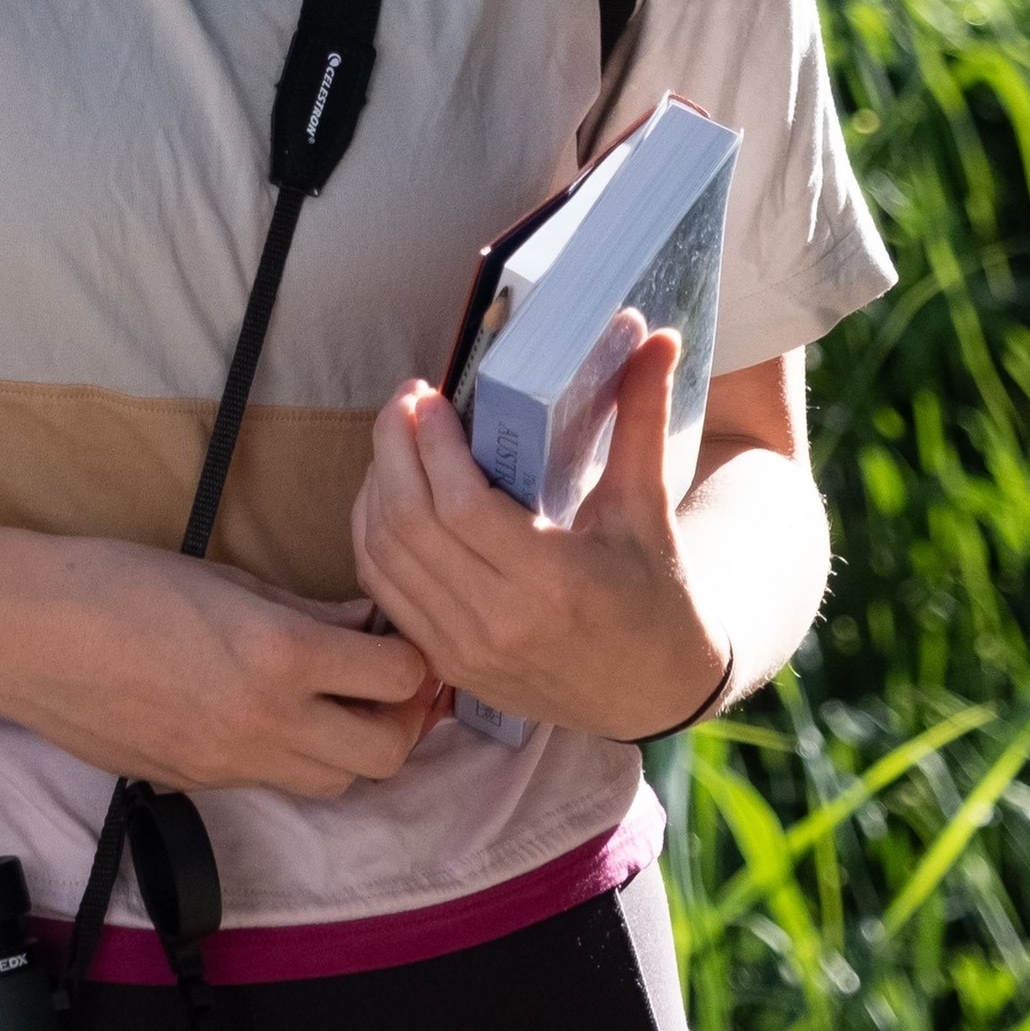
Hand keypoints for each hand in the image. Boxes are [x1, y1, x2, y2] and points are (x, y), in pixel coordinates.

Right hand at [0, 538, 437, 800]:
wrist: (29, 635)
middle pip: (385, 755)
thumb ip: (308, 612)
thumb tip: (364, 626)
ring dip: (352, 748)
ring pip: (335, 784)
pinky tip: (272, 714)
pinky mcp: (197, 784)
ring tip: (336, 703)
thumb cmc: (118, 583)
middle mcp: (266, 723)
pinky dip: (292, 757)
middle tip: (390, 684)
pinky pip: (273, 783)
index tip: (400, 640)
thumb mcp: (229, 580)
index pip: (397, 680)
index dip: (411, 659)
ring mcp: (231, 764)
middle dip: (402, 720)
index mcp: (281, 656)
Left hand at [353, 325, 729, 741]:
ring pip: (384, 557)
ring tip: (394, 439)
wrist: (655, 693)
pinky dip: (372, 537)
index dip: (431, 443)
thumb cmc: (657, 595)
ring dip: (376, 488)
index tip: (431, 397)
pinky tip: (387, 496)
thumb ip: (643, 417)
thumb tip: (657, 337)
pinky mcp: (447, 664)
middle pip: (409, 525)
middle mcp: (498, 622)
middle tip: (405, 402)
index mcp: (552, 581)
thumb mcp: (649, 506)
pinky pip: (384, 593)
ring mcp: (465, 650)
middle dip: (392, 449)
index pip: (460, 505)